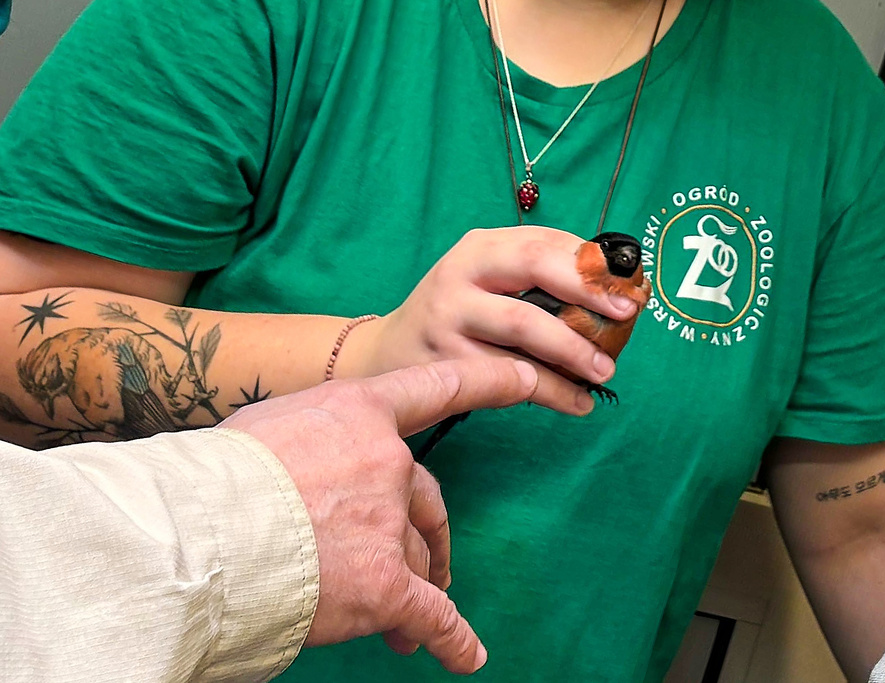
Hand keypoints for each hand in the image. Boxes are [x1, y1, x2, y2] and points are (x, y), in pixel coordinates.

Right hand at [219, 357, 538, 674]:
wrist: (187, 535)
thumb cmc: (210, 480)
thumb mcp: (266, 429)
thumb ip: (313, 442)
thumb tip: (317, 469)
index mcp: (357, 413)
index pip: (435, 389)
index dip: (489, 381)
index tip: (529, 376)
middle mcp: (385, 461)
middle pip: (423, 500)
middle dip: (426, 537)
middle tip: (426, 567)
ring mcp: (386, 522)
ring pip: (413, 557)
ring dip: (413, 588)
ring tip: (402, 627)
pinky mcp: (383, 584)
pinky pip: (430, 613)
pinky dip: (449, 636)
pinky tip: (462, 654)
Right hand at [343, 226, 639, 415]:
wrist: (387, 354)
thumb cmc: (457, 315)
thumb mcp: (488, 282)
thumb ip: (540, 281)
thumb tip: (616, 295)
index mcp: (480, 247)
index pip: (543, 241)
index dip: (591, 263)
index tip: (631, 287)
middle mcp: (460, 274)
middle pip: (532, 268)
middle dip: (585, 291)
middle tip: (624, 318)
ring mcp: (449, 317)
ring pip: (522, 327)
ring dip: (572, 350)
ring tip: (604, 372)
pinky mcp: (445, 362)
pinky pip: (508, 376)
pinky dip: (550, 391)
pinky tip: (577, 402)